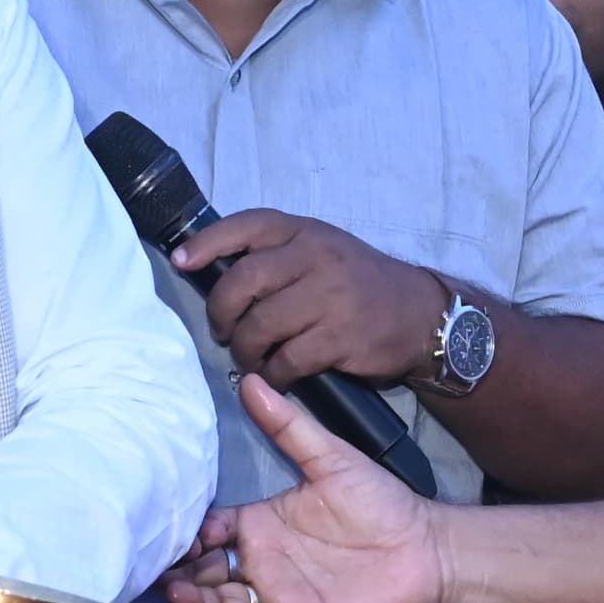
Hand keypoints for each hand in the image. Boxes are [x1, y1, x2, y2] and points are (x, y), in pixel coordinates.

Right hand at [166, 376, 453, 602]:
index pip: (208, 531)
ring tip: (177, 590)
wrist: (428, 546)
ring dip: (197, 600)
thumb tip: (251, 380)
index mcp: (259, 525)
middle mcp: (260, 562)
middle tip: (156, 568)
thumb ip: (288, 426)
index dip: (187, 532)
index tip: (170, 526)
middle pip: (204, 572)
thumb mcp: (329, 458)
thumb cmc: (380, 502)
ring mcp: (277, 595)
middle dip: (177, 573)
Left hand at [171, 209, 443, 387]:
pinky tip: (275, 376)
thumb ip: (280, 255)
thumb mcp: (324, 251)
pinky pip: (287, 360)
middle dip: (221, 311)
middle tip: (222, 331)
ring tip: (248, 358)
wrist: (422, 315)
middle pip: (243, 281)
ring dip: (244, 349)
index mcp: (306, 232)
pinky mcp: (340, 337)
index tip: (181, 262)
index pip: (247, 226)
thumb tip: (216, 272)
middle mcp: (316, 257)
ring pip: (260, 325)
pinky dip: (273, 373)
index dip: (208, 243)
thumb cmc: (360, 284)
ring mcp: (329, 297)